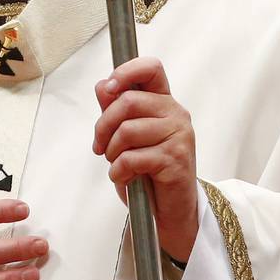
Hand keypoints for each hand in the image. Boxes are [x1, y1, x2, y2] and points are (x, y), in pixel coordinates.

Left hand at [93, 56, 198, 263]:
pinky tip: (126, 178)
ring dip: (111, 152)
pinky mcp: (175, 159)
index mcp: (165, 102)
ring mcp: (178, 136)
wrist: (172, 211)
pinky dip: (119, 172)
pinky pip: (131, 158)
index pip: (151, 68)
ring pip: (127, 130)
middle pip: (128, 100)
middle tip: (100, 146)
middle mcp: (176, 114)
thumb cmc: (149, 172)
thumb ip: (116, 111)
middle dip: (104, 125)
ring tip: (117, 164)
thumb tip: (102, 86)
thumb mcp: (128, 138)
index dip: (126, 71)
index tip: (108, 89)